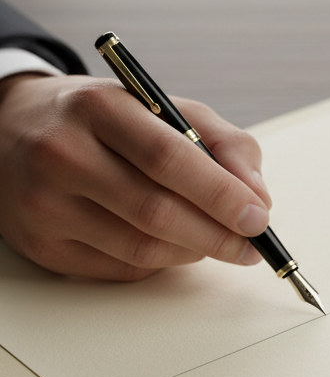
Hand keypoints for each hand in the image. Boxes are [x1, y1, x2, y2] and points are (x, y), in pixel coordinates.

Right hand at [0, 73, 273, 279]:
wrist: (13, 129)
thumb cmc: (105, 122)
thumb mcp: (164, 109)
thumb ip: (223, 144)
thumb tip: (257, 197)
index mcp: (98, 108)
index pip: (169, 158)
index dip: (221, 195)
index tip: (258, 217)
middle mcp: (62, 154)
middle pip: (156, 212)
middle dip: (217, 235)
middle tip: (250, 246)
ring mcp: (44, 204)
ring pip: (142, 249)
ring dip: (194, 252)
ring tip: (216, 242)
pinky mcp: (42, 245)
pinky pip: (121, 269)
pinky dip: (161, 263)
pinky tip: (171, 245)